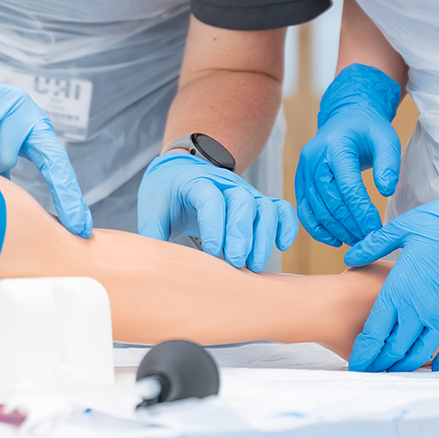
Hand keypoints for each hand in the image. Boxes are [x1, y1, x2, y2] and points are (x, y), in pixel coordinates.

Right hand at [0, 50, 91, 236]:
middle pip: (53, 157)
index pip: (57, 162)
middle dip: (65, 193)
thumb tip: (15, 209)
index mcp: (31, 126)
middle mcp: (27, 111)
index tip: (82, 225)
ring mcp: (8, 102)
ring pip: (6, 157)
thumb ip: (2, 170)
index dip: (70, 194)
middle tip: (76, 224)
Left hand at [137, 151, 298, 271]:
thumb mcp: (151, 209)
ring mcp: (245, 191)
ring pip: (265, 207)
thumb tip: (156, 267)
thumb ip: (153, 235)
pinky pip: (281, 209)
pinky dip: (286, 225)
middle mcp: (225, 184)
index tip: (213, 253)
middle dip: (242, 235)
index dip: (215, 225)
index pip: (211, 198)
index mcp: (195, 182)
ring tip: (255, 266)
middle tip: (238, 264)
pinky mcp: (258, 201)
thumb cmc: (166, 193)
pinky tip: (281, 246)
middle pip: (243, 202)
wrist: (181, 171)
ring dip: (265, 236)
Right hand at [294, 64, 402, 246]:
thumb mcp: (387, 139)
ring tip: (357, 241)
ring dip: (336, 230)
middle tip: (369, 240)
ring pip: (316, 208)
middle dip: (350, 225)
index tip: (376, 230)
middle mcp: (314, 158)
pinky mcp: (301, 181)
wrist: (346, 118)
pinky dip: (317, 228)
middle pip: (329, 200)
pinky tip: (335, 240)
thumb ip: (388, 163)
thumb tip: (386, 191)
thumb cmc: (368, 130)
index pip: (347, 185)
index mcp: (336, 146)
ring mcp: (304, 170)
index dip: (361, 211)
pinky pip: (305, 210)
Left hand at [342, 148, 438, 371]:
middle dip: (380, 365)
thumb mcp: (401, 229)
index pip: (375, 331)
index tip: (356, 363)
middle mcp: (420, 308)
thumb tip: (349, 257)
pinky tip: (435, 368)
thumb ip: (373, 246)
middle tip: (370, 375)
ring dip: (407, 367)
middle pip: (395, 348)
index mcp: (400, 289)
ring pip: (422, 352)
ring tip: (395, 374)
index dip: (364, 352)